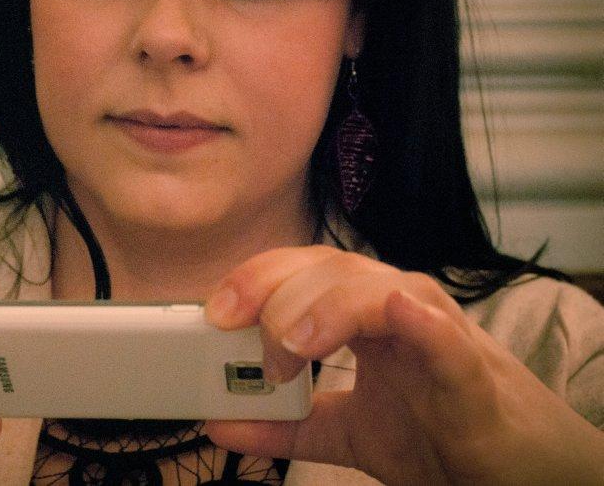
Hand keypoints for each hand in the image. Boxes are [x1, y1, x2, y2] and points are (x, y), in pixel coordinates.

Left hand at [203, 245, 603, 485]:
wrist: (521, 472)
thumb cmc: (440, 433)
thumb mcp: (346, 431)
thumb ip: (286, 425)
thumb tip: (217, 423)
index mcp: (363, 315)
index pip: (301, 271)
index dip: (254, 280)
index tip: (212, 313)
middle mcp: (397, 308)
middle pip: (330, 268)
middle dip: (275, 290)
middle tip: (237, 332)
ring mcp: (436, 332)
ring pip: (378, 289)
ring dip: (326, 309)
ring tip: (291, 346)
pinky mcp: (471, 371)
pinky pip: (444, 335)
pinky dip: (419, 322)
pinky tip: (398, 313)